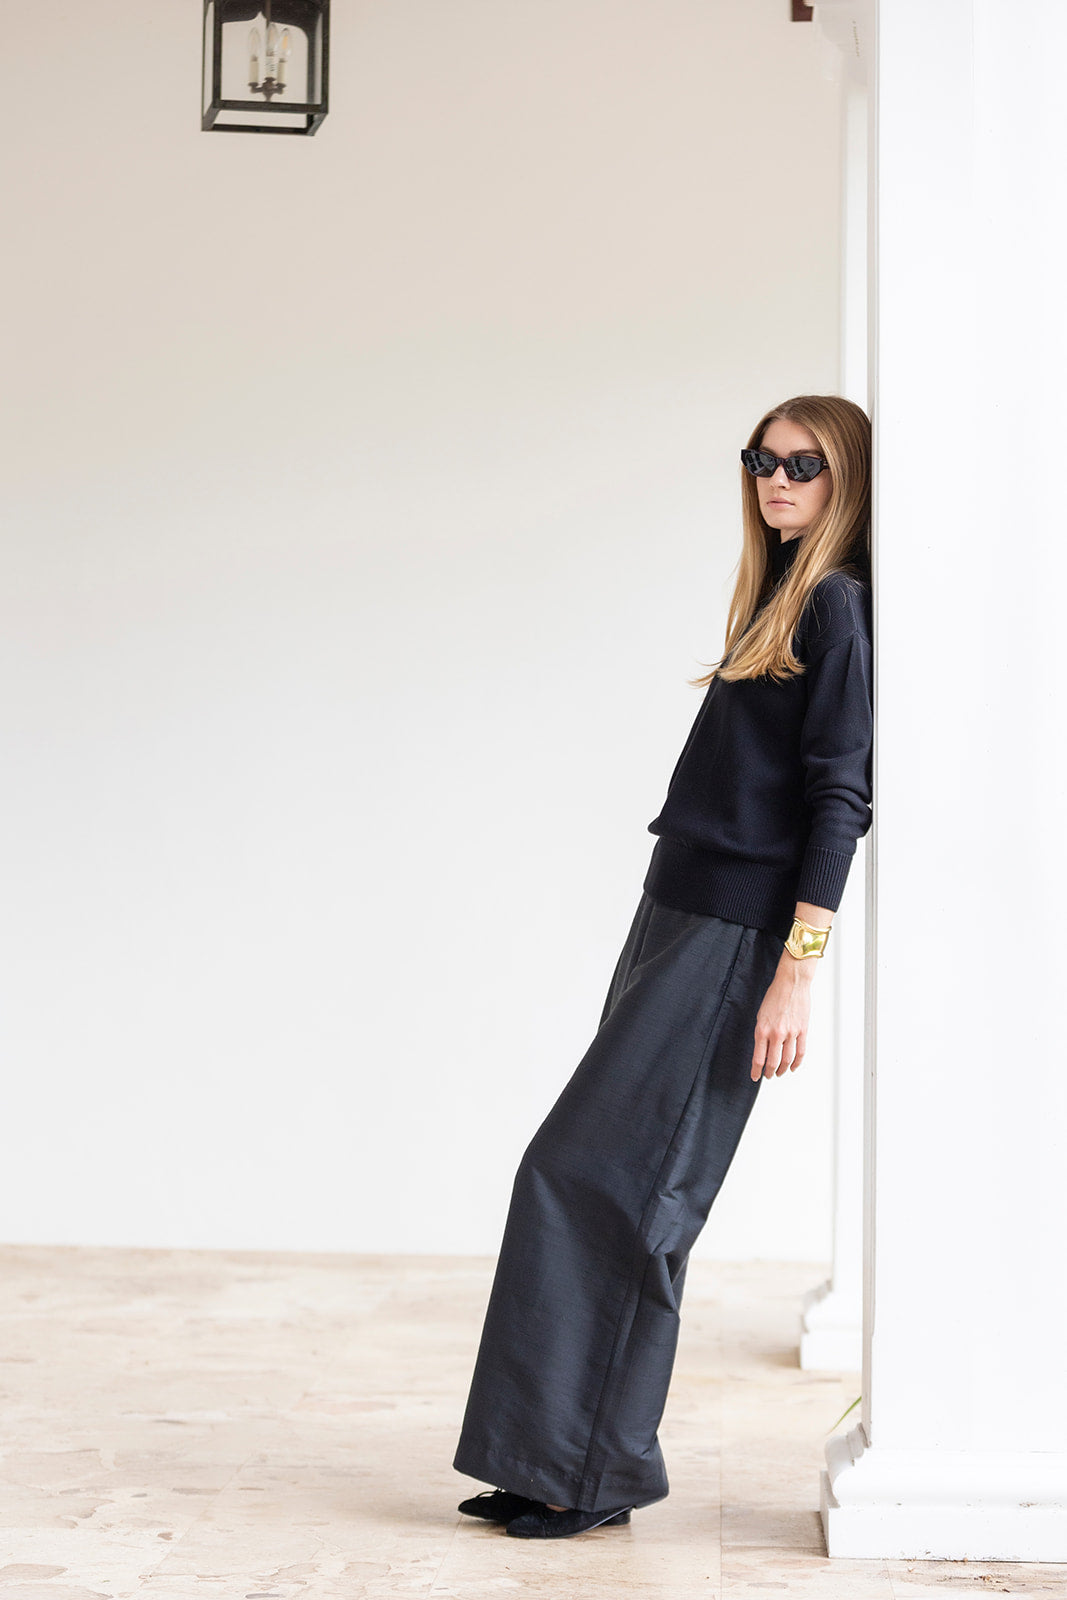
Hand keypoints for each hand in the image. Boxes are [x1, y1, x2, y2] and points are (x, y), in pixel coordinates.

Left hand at [750, 957, 814, 1080]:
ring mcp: (791, 1033)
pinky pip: (801, 1052)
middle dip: (770, 1073)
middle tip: (768, 1076)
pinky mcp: (802, 1031)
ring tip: (779, 1073)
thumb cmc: (774, 996)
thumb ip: (762, 1032)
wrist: (791, 983)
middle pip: (773, 1062)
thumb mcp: (761, 1014)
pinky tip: (793, 1067)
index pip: (758, 1058)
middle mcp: (776, 1034)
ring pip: (787, 1060)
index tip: (755, 1077)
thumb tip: (763, 1048)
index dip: (756, 1070)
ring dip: (782, 1070)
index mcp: (762, 1029)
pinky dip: (796, 1063)